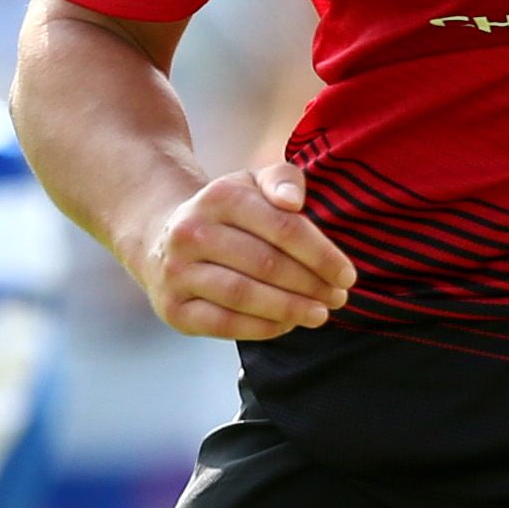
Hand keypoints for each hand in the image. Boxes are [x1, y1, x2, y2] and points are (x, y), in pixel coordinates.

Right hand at [125, 158, 355, 340]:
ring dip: (289, 309)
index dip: (321, 254)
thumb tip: (294, 201)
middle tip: (338, 298)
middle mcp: (192, 232)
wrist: (162, 239)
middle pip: (265, 263)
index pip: (282, 227)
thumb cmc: (227, 214)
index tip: (347, 275)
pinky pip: (224, 324)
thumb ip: (283, 179)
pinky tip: (287, 324)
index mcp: (219, 196)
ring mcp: (177, 272)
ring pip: (243, 295)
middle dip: (310, 285)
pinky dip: (262, 328)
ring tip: (320, 314)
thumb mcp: (252, 184)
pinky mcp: (173, 309)